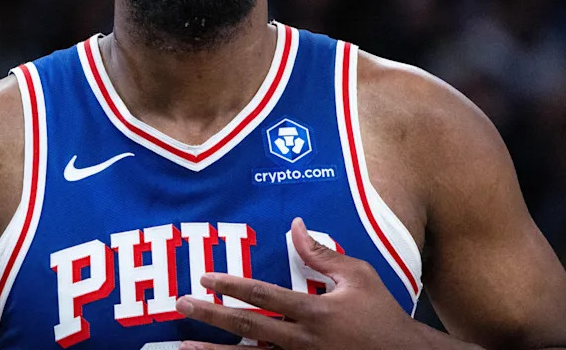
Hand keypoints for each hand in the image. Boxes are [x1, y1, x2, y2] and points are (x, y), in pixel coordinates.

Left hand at [174, 217, 425, 349]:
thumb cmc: (383, 316)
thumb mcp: (359, 276)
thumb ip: (322, 254)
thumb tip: (295, 227)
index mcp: (314, 311)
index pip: (263, 295)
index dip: (231, 285)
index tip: (204, 278)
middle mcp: (302, 341)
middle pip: (247, 327)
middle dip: (211, 316)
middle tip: (182, 305)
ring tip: (184, 346)